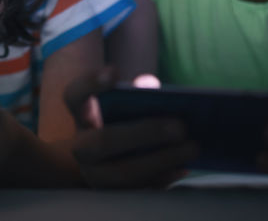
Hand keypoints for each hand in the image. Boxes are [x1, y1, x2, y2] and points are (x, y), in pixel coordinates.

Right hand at [64, 68, 196, 187]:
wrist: (107, 164)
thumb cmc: (123, 124)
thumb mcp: (126, 106)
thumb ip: (138, 92)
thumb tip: (150, 85)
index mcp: (82, 115)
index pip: (75, 95)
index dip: (92, 83)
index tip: (114, 72)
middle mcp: (82, 147)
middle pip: (105, 140)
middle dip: (145, 133)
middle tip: (180, 127)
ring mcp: (95, 174)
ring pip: (124, 172)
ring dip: (161, 159)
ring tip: (192, 147)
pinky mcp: (114, 194)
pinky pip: (139, 190)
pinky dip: (164, 178)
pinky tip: (184, 166)